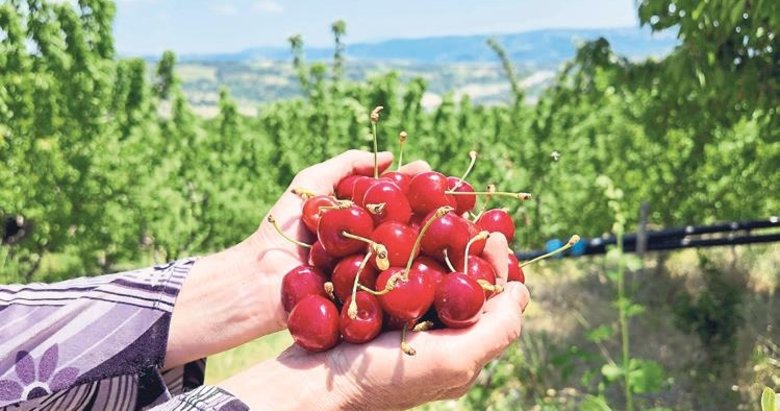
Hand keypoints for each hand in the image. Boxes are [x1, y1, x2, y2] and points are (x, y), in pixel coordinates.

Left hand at [165, 150, 427, 368]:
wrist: (259, 280)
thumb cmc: (281, 229)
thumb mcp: (310, 184)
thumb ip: (345, 165)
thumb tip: (389, 156)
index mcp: (363, 218)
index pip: (398, 196)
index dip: (416, 183)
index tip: (431, 171)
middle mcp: (374, 243)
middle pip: (412, 222)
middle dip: (434, 208)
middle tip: (453, 197)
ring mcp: (375, 271)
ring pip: (414, 253)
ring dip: (436, 240)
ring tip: (454, 223)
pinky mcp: (374, 299)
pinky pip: (401, 285)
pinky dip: (422, 273)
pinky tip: (441, 260)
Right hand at [219, 233, 530, 409]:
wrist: (312, 386)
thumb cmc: (384, 378)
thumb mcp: (453, 359)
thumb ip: (497, 330)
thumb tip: (522, 292)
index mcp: (461, 350)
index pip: (495, 302)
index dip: (501, 266)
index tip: (495, 233)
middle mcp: (437, 337)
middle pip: (465, 285)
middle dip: (470, 249)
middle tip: (466, 216)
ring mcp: (404, 325)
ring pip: (431, 276)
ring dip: (437, 245)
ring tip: (435, 216)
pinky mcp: (375, 312)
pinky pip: (398, 278)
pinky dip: (404, 253)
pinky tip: (398, 232)